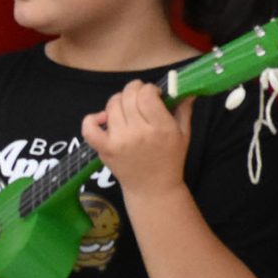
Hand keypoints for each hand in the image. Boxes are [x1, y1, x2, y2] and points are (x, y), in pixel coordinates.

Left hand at [82, 79, 190, 198]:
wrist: (153, 189)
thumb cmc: (170, 160)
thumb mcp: (184, 134)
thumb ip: (183, 109)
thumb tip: (187, 88)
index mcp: (161, 128)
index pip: (146, 94)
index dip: (148, 88)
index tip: (153, 94)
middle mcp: (139, 133)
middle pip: (128, 97)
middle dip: (134, 90)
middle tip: (139, 97)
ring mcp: (119, 141)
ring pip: (112, 106)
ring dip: (118, 101)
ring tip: (126, 109)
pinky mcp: (105, 149)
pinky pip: (89, 128)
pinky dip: (92, 119)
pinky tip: (103, 118)